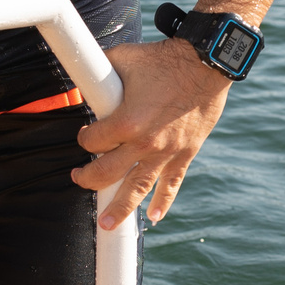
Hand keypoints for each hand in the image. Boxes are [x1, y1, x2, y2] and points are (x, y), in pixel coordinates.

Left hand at [72, 38, 231, 228]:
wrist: (206, 63)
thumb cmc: (163, 59)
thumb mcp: (123, 58)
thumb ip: (99, 73)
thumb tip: (83, 79)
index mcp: (127, 122)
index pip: (92, 142)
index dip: (84, 138)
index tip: (85, 135)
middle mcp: (145, 143)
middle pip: (107, 172)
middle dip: (88, 178)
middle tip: (78, 179)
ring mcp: (166, 152)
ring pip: (137, 188)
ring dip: (119, 208)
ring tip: (107, 225)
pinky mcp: (185, 153)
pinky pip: (172, 184)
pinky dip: (163, 203)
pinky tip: (153, 218)